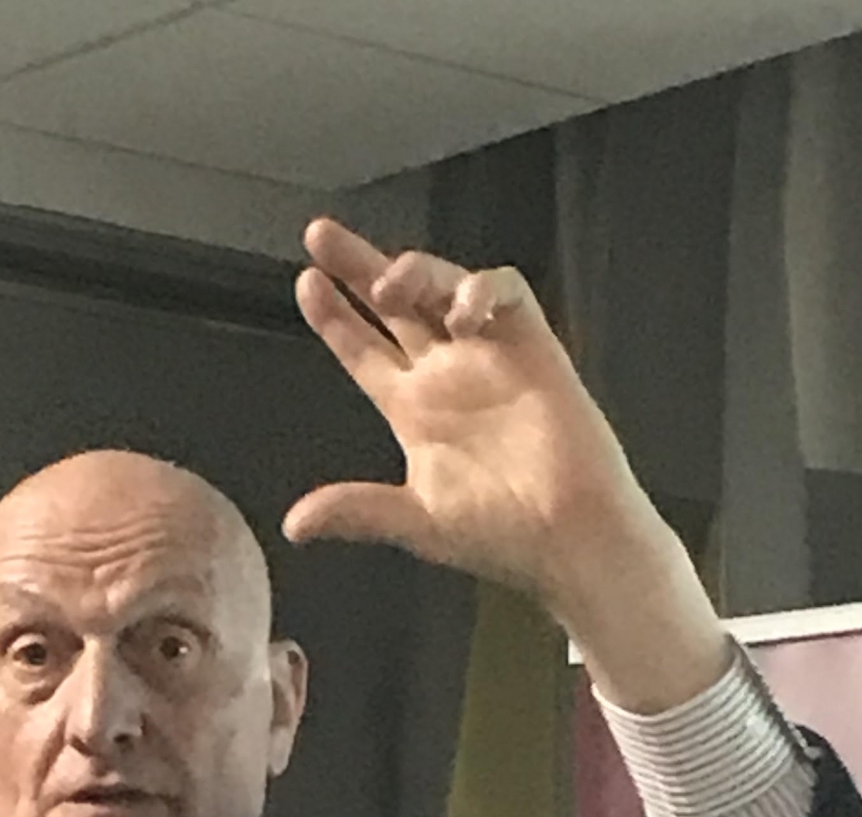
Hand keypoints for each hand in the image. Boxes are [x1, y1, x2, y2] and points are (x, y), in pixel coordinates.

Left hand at [285, 219, 728, 709]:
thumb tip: (293, 526)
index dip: (334, 318)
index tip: (305, 283)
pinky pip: (505, 293)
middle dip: (357, 265)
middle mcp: (445, 374)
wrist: (567, 537)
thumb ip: (357, 511)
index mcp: (413, 410)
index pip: (364, 350)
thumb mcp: (416, 523)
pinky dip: (481, 290)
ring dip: (413, 272)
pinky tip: (462, 316)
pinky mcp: (534, 346)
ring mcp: (488, 356)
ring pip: (441, 286)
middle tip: (319, 235)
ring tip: (388, 285)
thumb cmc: (499, 535)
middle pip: (395, 303)